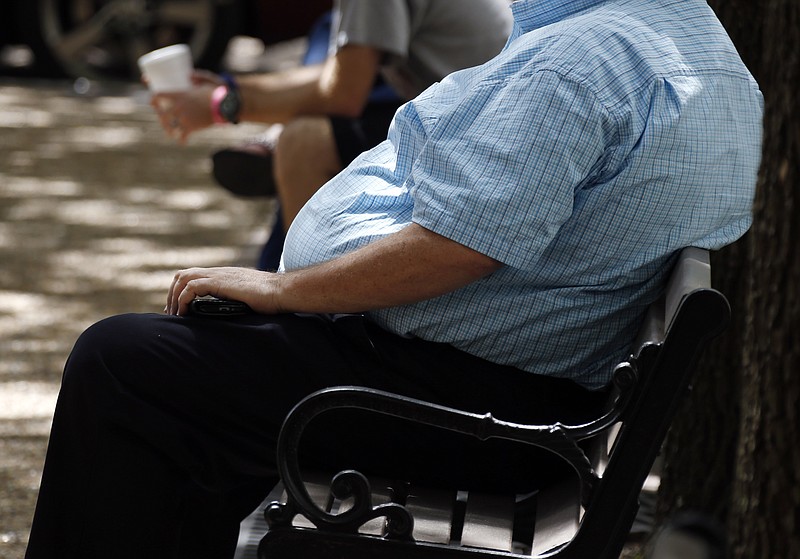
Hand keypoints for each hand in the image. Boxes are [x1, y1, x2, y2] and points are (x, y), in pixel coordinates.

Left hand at [150, 70, 220, 142]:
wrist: (224, 105)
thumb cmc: (216, 91)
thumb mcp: (206, 79)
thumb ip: (197, 76)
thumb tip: (189, 76)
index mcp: (179, 95)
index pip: (158, 96)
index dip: (153, 99)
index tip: (152, 102)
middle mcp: (178, 107)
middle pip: (162, 114)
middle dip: (160, 117)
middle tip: (162, 118)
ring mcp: (184, 118)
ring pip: (170, 126)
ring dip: (168, 130)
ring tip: (170, 133)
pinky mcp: (192, 127)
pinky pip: (183, 136)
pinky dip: (182, 140)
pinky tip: (182, 142)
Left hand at [166, 267, 282, 315]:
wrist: (282, 291)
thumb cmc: (271, 298)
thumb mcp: (247, 298)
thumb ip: (235, 300)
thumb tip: (226, 315)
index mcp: (224, 275)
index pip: (192, 276)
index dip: (180, 291)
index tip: (178, 310)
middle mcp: (219, 272)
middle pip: (183, 274)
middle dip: (172, 294)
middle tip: (172, 314)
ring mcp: (219, 275)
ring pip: (183, 278)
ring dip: (174, 297)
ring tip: (175, 315)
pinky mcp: (221, 282)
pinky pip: (192, 287)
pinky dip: (183, 299)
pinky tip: (184, 313)